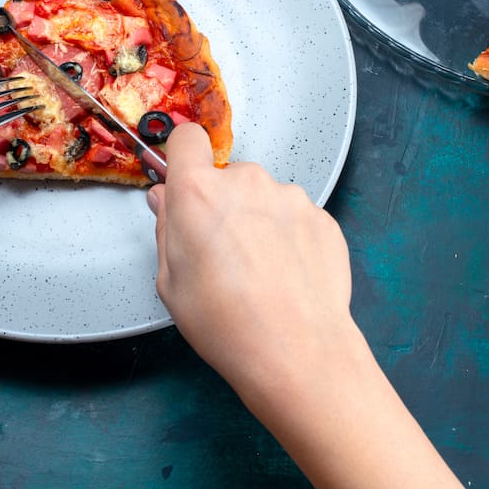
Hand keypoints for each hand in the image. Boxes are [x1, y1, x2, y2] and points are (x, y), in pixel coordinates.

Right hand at [149, 123, 354, 398]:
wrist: (296, 349)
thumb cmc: (228, 323)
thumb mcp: (171, 283)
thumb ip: (167, 230)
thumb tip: (166, 203)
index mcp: (199, 193)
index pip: (187, 140)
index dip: (184, 158)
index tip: (185, 179)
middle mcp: (246, 182)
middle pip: (228, 177)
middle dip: (223, 204)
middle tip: (221, 251)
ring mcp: (289, 197)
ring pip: (264, 198)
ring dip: (259, 221)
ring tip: (259, 271)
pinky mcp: (321, 217)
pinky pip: (295, 217)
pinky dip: (289, 238)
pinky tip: (285, 276)